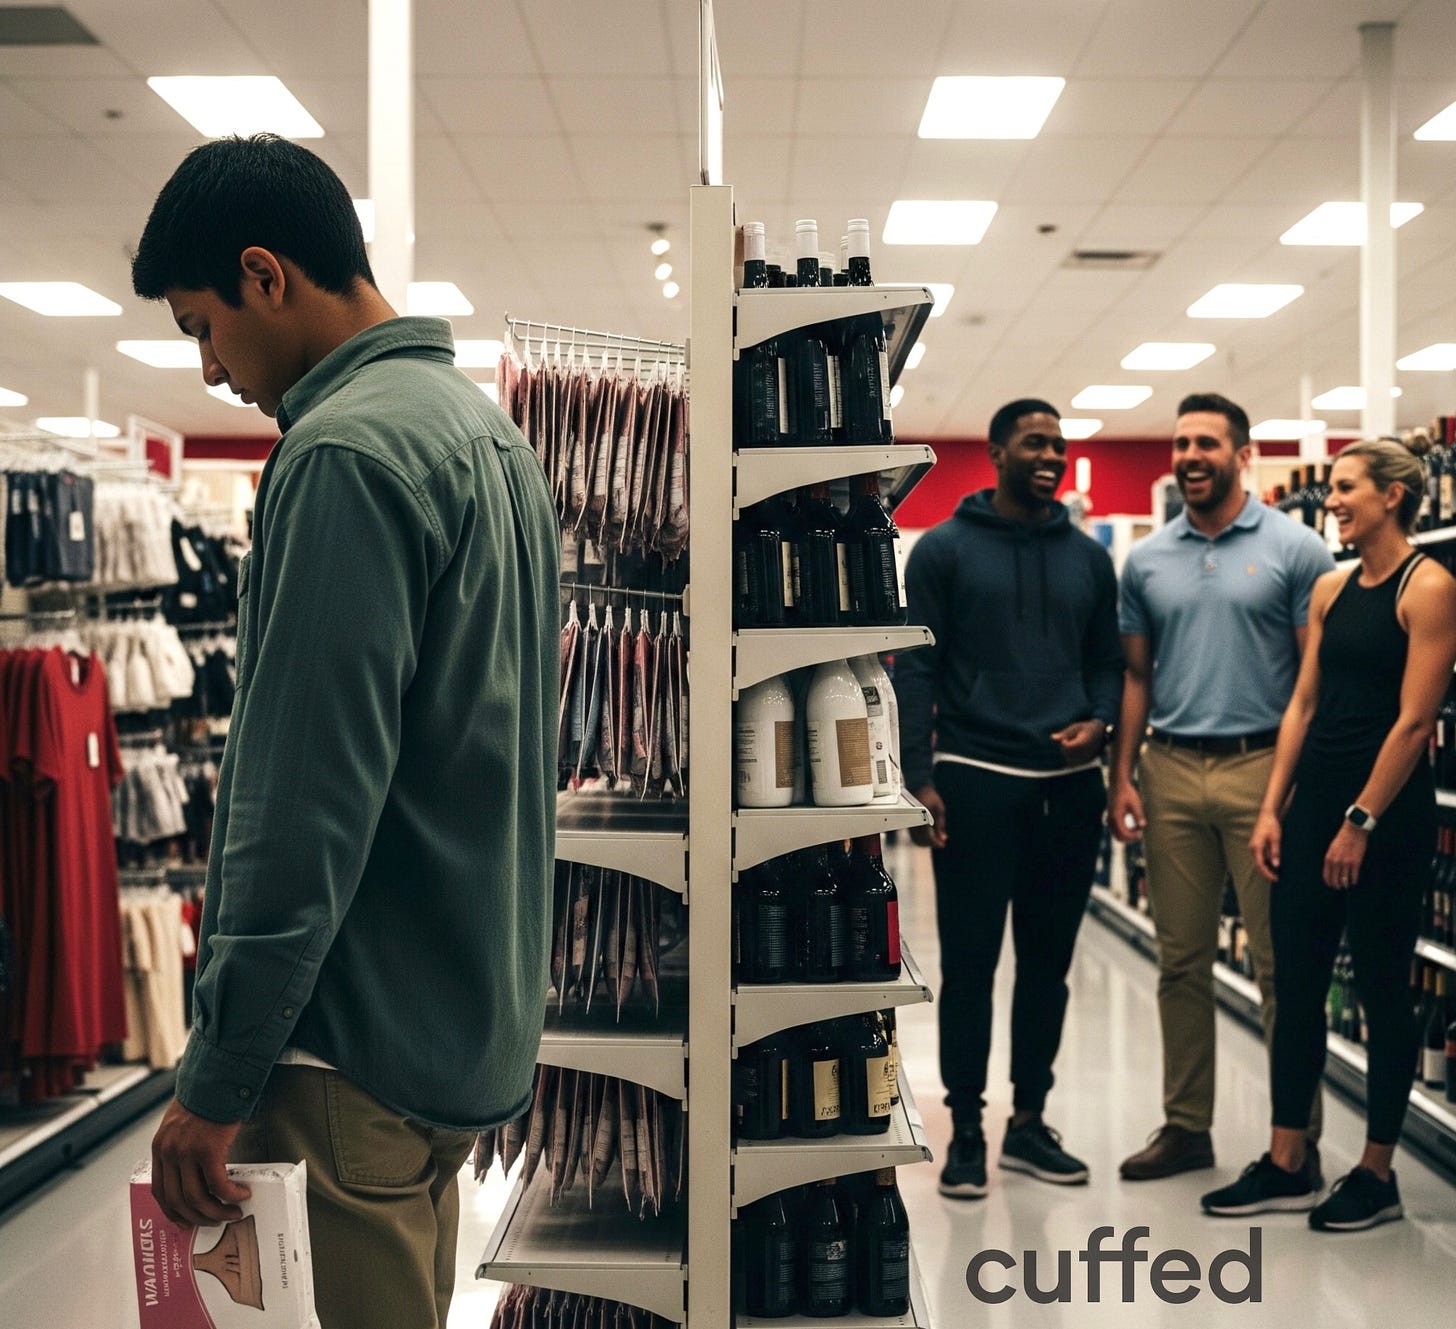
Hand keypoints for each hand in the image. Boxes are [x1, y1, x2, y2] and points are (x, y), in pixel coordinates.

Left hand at [151, 1097, 248, 1226]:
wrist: (218, 1079)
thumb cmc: (205, 1099)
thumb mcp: (180, 1125)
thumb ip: (181, 1148)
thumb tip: (194, 1174)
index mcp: (160, 1149)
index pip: (161, 1193)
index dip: (174, 1212)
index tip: (188, 1221)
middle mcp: (169, 1154)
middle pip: (179, 1200)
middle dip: (199, 1217)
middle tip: (216, 1220)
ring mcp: (187, 1153)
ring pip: (198, 1198)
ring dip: (217, 1211)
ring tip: (233, 1211)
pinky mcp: (208, 1150)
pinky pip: (219, 1184)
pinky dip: (231, 1194)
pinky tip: (242, 1193)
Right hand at [909, 784, 946, 848]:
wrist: (916, 785)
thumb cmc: (929, 795)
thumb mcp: (939, 809)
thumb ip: (940, 825)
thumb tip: (943, 838)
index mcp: (921, 818)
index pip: (928, 837)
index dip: (936, 843)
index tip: (942, 844)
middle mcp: (913, 821)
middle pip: (921, 840)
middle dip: (931, 843)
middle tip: (940, 842)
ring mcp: (909, 822)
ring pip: (916, 839)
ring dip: (926, 842)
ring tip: (935, 838)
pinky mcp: (907, 821)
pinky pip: (913, 834)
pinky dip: (920, 837)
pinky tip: (928, 834)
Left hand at [1051, 720, 1106, 766]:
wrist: (1103, 733)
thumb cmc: (1087, 728)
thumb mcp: (1076, 727)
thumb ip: (1065, 733)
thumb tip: (1052, 737)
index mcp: (1084, 742)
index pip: (1067, 746)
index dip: (1064, 741)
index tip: (1069, 737)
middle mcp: (1087, 752)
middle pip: (1067, 753)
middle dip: (1066, 747)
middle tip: (1073, 739)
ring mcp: (1088, 758)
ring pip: (1069, 759)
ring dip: (1068, 753)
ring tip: (1076, 744)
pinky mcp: (1088, 762)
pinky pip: (1074, 763)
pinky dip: (1072, 757)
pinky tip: (1078, 750)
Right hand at [1108, 781, 1145, 844]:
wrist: (1118, 784)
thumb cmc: (1127, 792)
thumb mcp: (1135, 802)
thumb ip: (1138, 814)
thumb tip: (1142, 825)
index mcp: (1115, 816)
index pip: (1123, 833)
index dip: (1132, 836)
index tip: (1141, 833)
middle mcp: (1110, 819)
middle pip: (1118, 837)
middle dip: (1129, 838)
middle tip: (1140, 834)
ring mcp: (1109, 819)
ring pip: (1117, 834)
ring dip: (1127, 835)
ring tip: (1137, 829)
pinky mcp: (1111, 817)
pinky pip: (1116, 830)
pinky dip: (1124, 831)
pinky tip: (1133, 826)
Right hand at [1250, 809, 1282, 881]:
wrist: (1267, 815)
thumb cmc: (1272, 826)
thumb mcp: (1275, 839)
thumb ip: (1275, 853)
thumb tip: (1276, 866)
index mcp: (1256, 847)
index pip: (1260, 864)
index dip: (1267, 873)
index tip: (1275, 878)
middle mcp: (1252, 848)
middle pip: (1258, 864)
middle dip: (1266, 872)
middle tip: (1276, 878)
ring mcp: (1253, 846)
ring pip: (1259, 860)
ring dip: (1266, 867)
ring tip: (1275, 873)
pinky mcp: (1256, 844)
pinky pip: (1260, 856)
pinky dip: (1266, 861)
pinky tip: (1272, 864)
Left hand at [1323, 822, 1367, 890]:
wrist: (1353, 830)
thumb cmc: (1343, 838)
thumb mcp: (1332, 848)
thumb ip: (1331, 858)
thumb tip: (1331, 869)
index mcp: (1328, 858)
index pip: (1326, 875)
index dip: (1329, 882)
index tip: (1331, 885)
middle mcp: (1336, 862)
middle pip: (1335, 879)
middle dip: (1337, 885)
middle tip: (1339, 888)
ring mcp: (1346, 863)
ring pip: (1344, 879)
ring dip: (1345, 884)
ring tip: (1346, 885)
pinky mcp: (1356, 862)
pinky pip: (1354, 876)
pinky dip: (1354, 880)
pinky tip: (1354, 881)